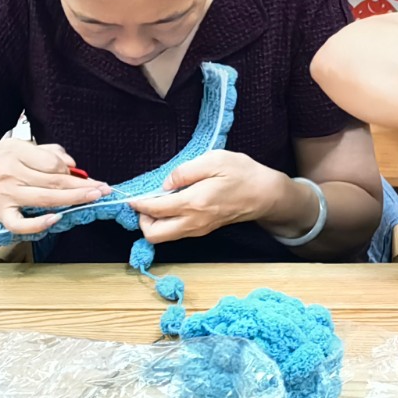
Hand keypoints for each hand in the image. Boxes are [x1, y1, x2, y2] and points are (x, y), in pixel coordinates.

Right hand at [0, 138, 110, 235]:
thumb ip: (45, 152)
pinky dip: (39, 224)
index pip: (52, 162)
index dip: (72, 170)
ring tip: (94, 198)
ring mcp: (4, 194)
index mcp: (14, 151)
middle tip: (104, 188)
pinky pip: (21, 223)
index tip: (88, 176)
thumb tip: (72, 162)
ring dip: (73, 199)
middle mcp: (9, 171)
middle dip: (83, 185)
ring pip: (45, 198)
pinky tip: (57, 219)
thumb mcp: (15, 149)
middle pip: (54, 180)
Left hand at [128, 150, 289, 244]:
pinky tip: (172, 205)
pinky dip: (167, 222)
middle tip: (145, 201)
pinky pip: (176, 232)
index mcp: (194, 202)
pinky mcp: (203, 230)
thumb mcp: (214, 160)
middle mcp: (193, 222)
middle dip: (142, 219)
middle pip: (154, 234)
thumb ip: (185, 171)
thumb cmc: (242, 173)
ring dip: (154, 222)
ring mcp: (198, 229)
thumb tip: (165, 184)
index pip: (155, 209)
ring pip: (164, 237)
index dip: (138, 202)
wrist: (265, 194)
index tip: (132, 195)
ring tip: (158, 202)